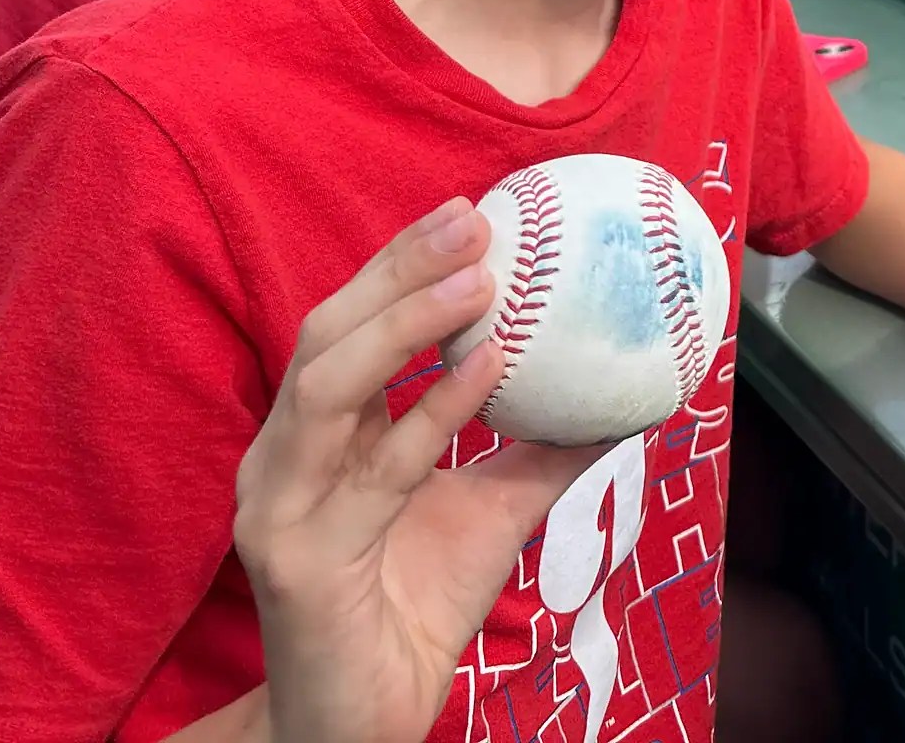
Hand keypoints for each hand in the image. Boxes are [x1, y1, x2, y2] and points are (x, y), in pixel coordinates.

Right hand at [234, 200, 612, 742]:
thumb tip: (625, 394)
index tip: (470, 211)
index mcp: (320, 434)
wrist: (372, 714)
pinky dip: (431, 413)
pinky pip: (372, 471)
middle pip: (328, 334)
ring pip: (328, 387)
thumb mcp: (498, 507)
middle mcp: (285, 457)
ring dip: (405, 324)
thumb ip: (545, 448)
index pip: (351, 325)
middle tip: (473, 221)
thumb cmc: (420, 602)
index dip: (400, 263)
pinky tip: (486, 371)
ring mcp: (279, 504)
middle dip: (397, 269)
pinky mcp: (294, 556)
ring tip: (479, 279)